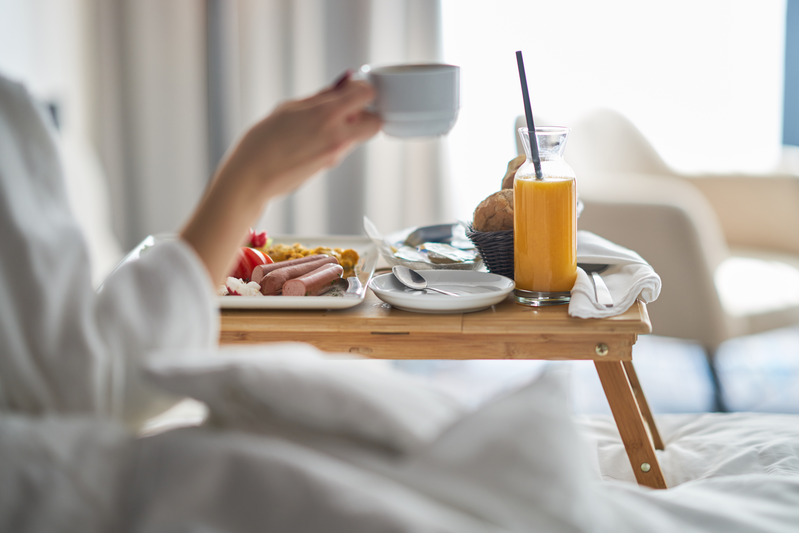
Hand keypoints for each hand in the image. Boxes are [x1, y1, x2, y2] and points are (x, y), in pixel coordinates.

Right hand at [219, 74, 380, 198]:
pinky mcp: (330, 166)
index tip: (350, 87)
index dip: (360, 88)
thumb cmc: (263, 141)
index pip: (366, 94)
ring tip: (319, 124)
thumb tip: (344, 82)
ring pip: (359, 135)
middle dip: (366, 113)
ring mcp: (336, 154)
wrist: (252, 177)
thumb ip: (321, 96)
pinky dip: (336, 139)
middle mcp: (338, 135)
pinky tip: (312, 139)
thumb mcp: (290, 107)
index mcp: (327, 114)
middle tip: (345, 108)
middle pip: (375, 121)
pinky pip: (344, 147)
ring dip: (350, 126)